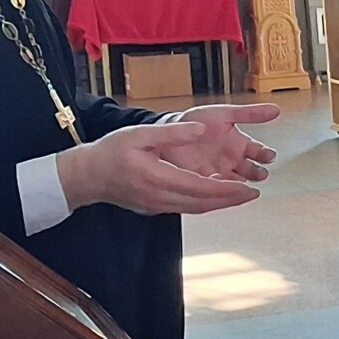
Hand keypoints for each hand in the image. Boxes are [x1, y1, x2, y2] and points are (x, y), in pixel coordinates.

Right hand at [57, 120, 262, 216]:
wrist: (86, 176)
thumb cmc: (110, 152)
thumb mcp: (139, 134)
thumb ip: (172, 132)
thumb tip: (201, 129)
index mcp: (158, 177)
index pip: (201, 188)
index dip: (227, 190)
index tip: (247, 188)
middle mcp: (159, 197)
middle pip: (202, 203)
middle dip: (230, 200)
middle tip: (253, 194)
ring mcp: (156, 206)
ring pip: (195, 209)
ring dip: (219, 204)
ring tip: (239, 195)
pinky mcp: (154, 208)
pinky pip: (185, 208)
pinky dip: (203, 203)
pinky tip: (214, 195)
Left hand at [164, 103, 280, 181]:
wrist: (169, 129)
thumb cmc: (197, 120)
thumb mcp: (225, 114)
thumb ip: (250, 114)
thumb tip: (275, 110)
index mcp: (240, 144)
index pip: (261, 153)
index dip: (266, 155)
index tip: (268, 155)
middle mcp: (232, 160)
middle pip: (253, 172)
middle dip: (258, 173)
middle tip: (259, 172)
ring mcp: (220, 172)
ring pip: (237, 183)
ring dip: (241, 183)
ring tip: (241, 180)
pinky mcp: (205, 181)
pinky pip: (218, 189)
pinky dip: (222, 188)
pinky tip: (222, 185)